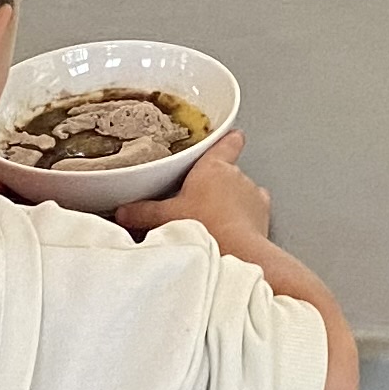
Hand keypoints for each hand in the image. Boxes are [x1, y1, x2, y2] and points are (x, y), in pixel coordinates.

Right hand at [123, 132, 268, 245]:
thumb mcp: (164, 217)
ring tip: (215, 220)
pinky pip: (253, 215)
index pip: (226, 144)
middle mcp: (238, 178)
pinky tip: (231, 233)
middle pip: (229, 172)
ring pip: (243, 194)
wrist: (235, 253)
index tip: (230, 136)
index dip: (227, 140)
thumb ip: (143, 212)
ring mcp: (253, 197)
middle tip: (200, 198)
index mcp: (214, 168)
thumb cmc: (204, 226)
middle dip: (217, 184)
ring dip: (233, 203)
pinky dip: (245, 222)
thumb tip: (125, 212)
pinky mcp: (264, 219)